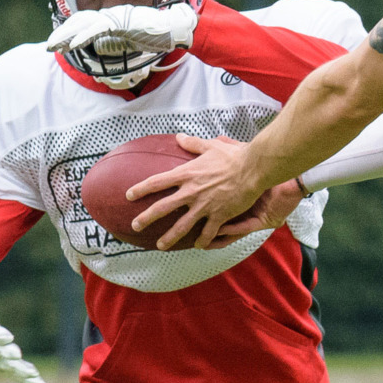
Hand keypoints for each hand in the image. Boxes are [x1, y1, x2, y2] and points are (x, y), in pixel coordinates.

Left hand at [43, 3, 196, 56]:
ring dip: (67, 35)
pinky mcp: (121, 20)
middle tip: (48, 46)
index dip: (70, 32)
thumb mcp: (131, 41)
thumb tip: (104, 50)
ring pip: (84, 23)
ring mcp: (116, 16)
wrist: (176, 27)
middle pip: (80, 22)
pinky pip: (98, 28)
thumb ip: (117, 43)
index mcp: (113, 18)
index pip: (86, 24)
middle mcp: (111, 14)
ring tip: (54, 46)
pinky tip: (72, 45)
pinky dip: (83, 36)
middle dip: (62, 34)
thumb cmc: (158, 34)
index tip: (57, 44)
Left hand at [123, 134, 271, 250]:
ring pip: (181, 226)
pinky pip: (208, 233)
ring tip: (160, 246)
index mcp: (186, 174)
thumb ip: (192, 143)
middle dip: (146, 218)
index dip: (140, 189)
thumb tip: (179, 137)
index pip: (156, 182)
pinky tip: (198, 245)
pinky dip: (202, 240)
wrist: (253, 168)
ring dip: (169, 237)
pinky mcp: (219, 216)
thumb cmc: (233, 155)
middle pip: (162, 207)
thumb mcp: (210, 145)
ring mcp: (204, 206)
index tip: (129, 195)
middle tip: (135, 225)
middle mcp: (191, 192)